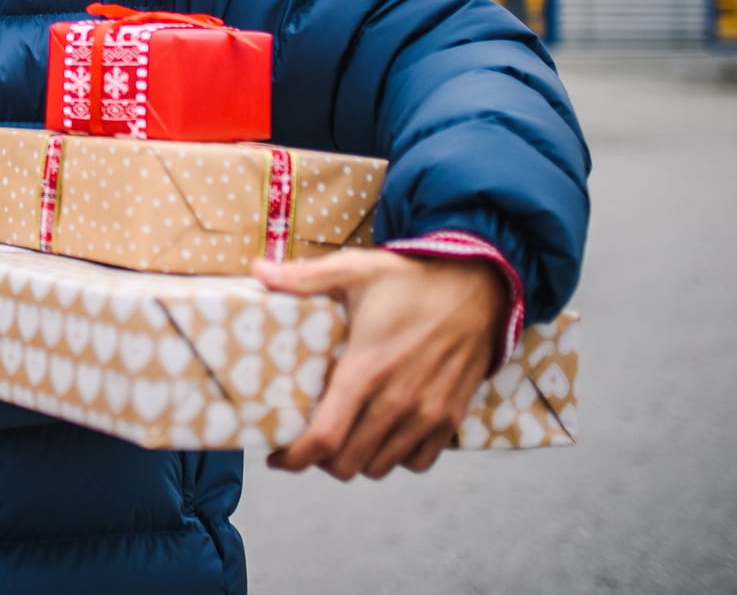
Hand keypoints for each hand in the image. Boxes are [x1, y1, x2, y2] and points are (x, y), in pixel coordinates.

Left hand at [254, 248, 508, 480]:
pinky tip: (383, 436)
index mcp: (367, 369)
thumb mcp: (356, 269)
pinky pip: (419, 462)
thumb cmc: (412, 279)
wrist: (479, 288)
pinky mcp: (451, 418)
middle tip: (308, 442)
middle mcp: (398, 400)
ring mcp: (428, 414)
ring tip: (344, 438)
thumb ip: (304, 277)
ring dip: (357, 460)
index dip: (296, 458)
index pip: (325, 437)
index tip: (277, 457)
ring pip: (381, 467)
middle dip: (320, 461)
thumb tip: (257, 272)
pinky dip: (397, 458)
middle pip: (349, 462)